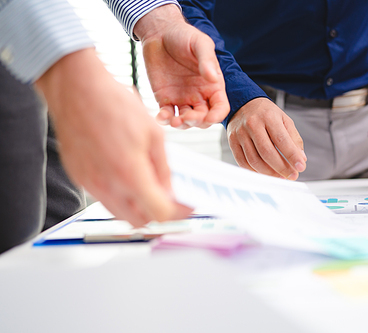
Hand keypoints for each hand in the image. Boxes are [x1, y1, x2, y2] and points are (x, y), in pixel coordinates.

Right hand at [36, 49, 191, 226]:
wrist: (77, 88)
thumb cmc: (114, 104)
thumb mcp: (153, 134)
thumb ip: (163, 168)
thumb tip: (170, 190)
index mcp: (129, 173)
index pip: (160, 213)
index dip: (178, 212)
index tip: (186, 205)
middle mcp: (107, 185)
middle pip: (140, 222)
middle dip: (160, 214)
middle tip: (172, 200)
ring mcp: (90, 183)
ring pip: (121, 214)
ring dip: (139, 208)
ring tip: (152, 189)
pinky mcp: (79, 177)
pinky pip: (104, 199)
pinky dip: (121, 197)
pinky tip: (130, 179)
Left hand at [134, 4, 228, 128]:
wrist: (160, 32)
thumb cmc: (184, 36)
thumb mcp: (200, 44)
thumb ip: (207, 60)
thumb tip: (214, 78)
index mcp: (213, 85)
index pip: (220, 107)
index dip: (217, 116)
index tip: (209, 118)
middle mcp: (199, 95)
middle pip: (203, 119)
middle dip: (197, 122)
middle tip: (187, 117)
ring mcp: (182, 99)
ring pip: (186, 121)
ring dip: (181, 125)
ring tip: (174, 120)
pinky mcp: (165, 99)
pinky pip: (167, 115)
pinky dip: (164, 120)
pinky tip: (161, 117)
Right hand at [226, 98, 306, 179]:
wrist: (243, 104)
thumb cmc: (266, 113)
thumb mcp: (284, 119)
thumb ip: (294, 138)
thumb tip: (300, 158)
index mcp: (268, 116)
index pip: (281, 140)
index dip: (292, 155)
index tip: (300, 166)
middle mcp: (252, 124)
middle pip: (267, 152)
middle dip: (281, 168)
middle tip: (292, 176)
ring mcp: (240, 134)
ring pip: (254, 160)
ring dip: (269, 173)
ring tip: (280, 176)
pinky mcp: (232, 142)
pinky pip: (242, 162)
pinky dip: (255, 171)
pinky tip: (265, 173)